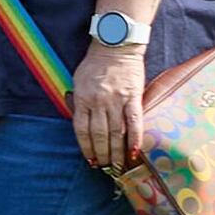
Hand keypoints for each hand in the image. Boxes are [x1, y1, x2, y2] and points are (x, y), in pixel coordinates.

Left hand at [72, 42, 147, 172]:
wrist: (115, 46)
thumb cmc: (94, 65)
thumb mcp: (78, 81)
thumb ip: (78, 101)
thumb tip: (77, 120)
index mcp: (82, 99)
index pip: (81, 130)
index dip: (86, 148)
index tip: (91, 161)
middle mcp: (98, 102)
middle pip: (99, 135)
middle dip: (102, 154)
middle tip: (107, 168)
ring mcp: (116, 100)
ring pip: (116, 132)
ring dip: (117, 152)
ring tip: (120, 166)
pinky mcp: (133, 97)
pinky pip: (134, 122)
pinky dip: (135, 138)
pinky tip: (136, 152)